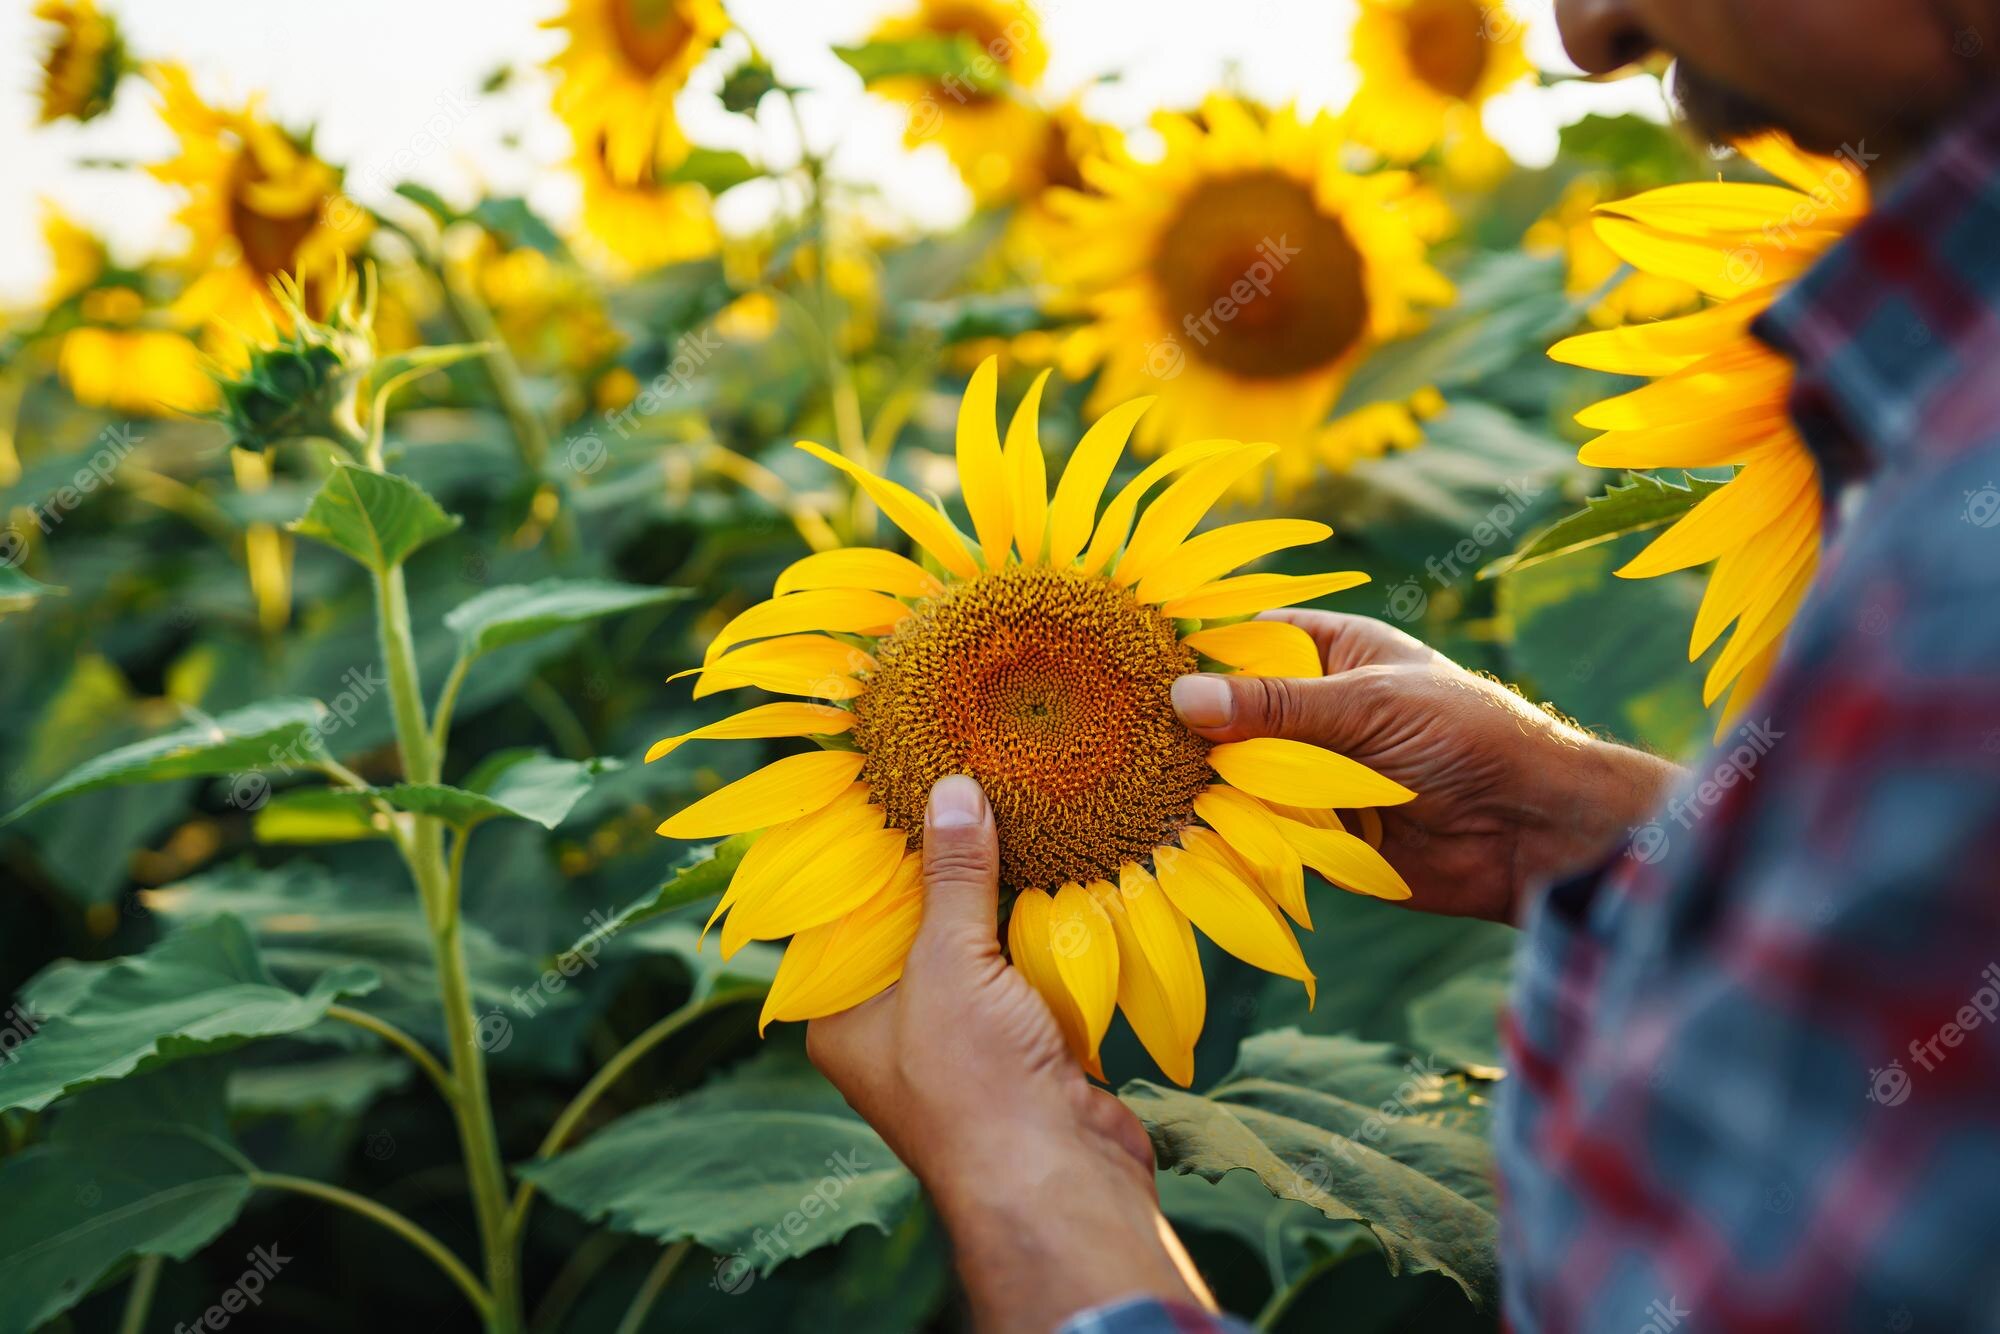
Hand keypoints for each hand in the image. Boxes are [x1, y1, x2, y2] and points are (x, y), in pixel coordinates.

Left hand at [808, 776, 1212, 1333]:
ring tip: (1019, 810)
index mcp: (844, 1015)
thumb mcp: (949, 963)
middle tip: (970, 782)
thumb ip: (952, 875)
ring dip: (1003, 894)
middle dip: (947, 865)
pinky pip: (1026, 971)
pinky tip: (1062, 871)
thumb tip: (950, 790)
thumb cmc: (975, 1083)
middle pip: (915, 923)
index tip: (902, 783)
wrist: (1061, 1184)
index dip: (876, 850)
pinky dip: (1043, 931)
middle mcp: (893, 1029)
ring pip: (976, 945)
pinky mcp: (1022, 1046)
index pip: (847, 915)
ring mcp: (961, 1039)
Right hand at [1170, 610, 1681, 923]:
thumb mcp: (1365, 706)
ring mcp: (1316, 775)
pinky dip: (1231, 835)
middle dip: (1188, 729)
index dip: (1192, 650)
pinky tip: (1178, 835)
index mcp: (1333, 653)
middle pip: (1232, 714)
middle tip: (1114, 734)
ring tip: (1135, 787)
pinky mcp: (1321, 836)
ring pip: (1239, 776)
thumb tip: (1182, 698)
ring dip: (1204, 787)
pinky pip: (1262, 832)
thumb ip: (1275, 705)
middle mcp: (1316, 711)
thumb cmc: (1469, 737)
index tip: (1125, 660)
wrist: (1534, 832)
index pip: (1246, 639)